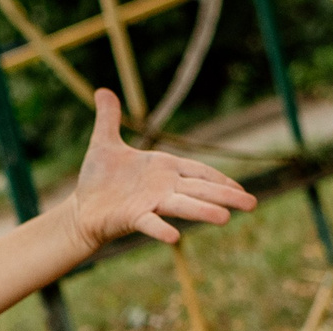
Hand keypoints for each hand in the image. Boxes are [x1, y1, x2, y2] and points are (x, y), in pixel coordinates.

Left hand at [67, 89, 253, 249]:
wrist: (80, 208)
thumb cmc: (97, 179)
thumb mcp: (104, 143)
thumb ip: (109, 119)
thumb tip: (102, 90)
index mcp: (164, 169)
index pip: (199, 172)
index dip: (220, 178)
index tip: (241, 188)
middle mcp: (163, 188)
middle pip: (200, 189)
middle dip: (225, 194)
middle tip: (252, 203)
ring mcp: (150, 203)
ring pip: (183, 206)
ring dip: (203, 211)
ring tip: (225, 218)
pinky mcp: (132, 218)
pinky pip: (150, 223)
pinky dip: (161, 230)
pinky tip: (175, 237)